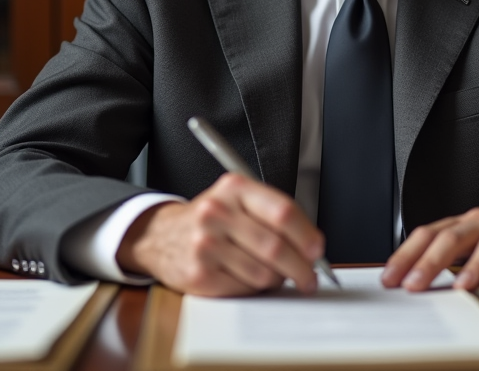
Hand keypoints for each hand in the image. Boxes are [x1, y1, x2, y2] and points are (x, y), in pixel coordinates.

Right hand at [116, 173, 323, 295]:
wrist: (161, 235)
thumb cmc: (211, 219)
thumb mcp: (238, 200)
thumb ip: (274, 215)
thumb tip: (311, 246)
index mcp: (234, 188)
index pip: (282, 212)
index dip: (306, 235)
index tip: (317, 250)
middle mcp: (217, 213)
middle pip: (276, 247)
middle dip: (301, 268)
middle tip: (310, 277)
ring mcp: (205, 245)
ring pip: (263, 273)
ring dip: (277, 279)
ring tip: (272, 274)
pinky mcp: (199, 275)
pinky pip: (245, 289)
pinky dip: (255, 288)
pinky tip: (247, 277)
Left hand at [381, 207, 478, 292]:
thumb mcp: (478, 244)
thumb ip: (453, 257)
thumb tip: (415, 280)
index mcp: (466, 223)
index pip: (429, 233)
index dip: (407, 254)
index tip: (390, 277)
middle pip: (451, 236)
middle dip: (428, 261)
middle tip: (411, 284)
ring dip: (470, 264)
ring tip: (456, 287)